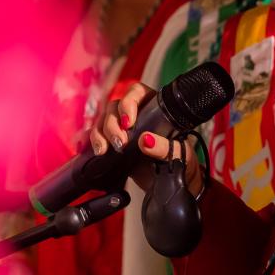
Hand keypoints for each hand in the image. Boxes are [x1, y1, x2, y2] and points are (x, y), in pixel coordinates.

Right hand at [88, 82, 205, 193]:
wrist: (173, 182)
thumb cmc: (181, 162)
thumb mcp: (178, 154)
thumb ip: (164, 147)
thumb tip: (145, 140)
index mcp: (155, 108)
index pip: (137, 92)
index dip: (129, 102)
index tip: (128, 122)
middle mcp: (136, 115)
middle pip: (115, 107)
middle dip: (113, 124)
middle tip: (120, 143)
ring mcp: (122, 129)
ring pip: (103, 120)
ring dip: (101, 134)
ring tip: (105, 151)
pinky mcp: (112, 144)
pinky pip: (97, 136)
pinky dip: (93, 141)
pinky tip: (97, 151)